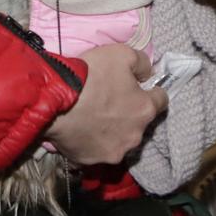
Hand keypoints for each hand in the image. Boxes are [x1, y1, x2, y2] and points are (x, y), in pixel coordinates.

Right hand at [43, 44, 167, 166]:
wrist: (55, 100)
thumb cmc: (91, 76)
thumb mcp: (122, 54)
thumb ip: (142, 63)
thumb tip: (148, 73)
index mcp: (145, 109)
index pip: (161, 100)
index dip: (151, 91)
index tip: (139, 87)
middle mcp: (135, 135)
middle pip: (139, 122)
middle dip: (129, 112)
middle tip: (110, 100)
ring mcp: (115, 151)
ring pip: (120, 139)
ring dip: (113, 130)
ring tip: (94, 118)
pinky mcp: (93, 161)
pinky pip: (98, 150)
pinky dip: (93, 142)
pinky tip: (82, 131)